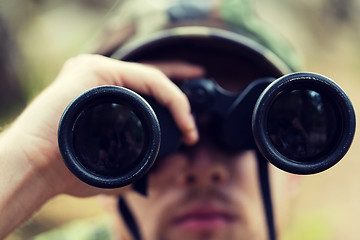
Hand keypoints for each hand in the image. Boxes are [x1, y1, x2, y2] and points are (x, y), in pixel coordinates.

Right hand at [0, 54, 203, 236]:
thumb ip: (151, 168)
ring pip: (152, 80)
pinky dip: (169, 94)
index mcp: (102, 97)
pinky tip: (180, 112)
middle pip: (152, 83)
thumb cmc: (71, 171)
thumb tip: (183, 159)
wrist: (36, 168)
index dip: (174, 103)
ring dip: (177, 101)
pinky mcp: (96, 69)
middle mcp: (100, 79)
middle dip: (180, 100)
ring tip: (189, 125)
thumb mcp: (119, 170)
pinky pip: (146, 78)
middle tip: (193, 127)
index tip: (190, 128)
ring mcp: (97, 70)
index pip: (146, 92)